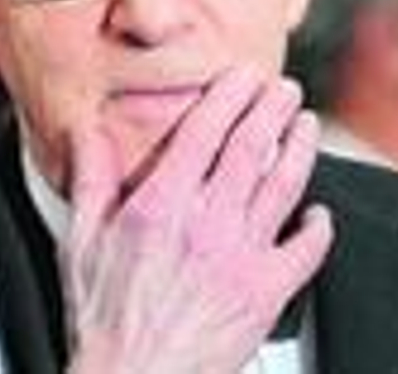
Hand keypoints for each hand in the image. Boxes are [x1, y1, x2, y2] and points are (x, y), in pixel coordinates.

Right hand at [64, 70, 332, 373]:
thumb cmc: (104, 321)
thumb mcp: (79, 241)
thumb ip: (88, 179)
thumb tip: (87, 133)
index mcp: (161, 206)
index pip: (204, 133)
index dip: (228, 96)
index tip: (241, 77)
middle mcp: (206, 224)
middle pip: (251, 149)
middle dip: (271, 110)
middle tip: (284, 89)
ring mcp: (241, 257)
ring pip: (283, 187)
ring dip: (300, 149)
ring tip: (306, 125)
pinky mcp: (266, 292)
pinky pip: (305, 251)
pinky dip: (318, 227)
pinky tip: (319, 214)